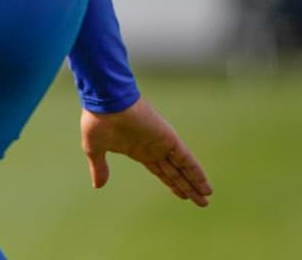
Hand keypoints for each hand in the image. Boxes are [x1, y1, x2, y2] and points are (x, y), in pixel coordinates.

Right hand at [81, 97, 211, 206]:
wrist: (106, 100)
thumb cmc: (98, 121)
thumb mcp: (94, 149)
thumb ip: (99, 168)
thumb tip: (97, 186)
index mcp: (138, 151)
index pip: (160, 171)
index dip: (171, 183)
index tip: (182, 195)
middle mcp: (154, 149)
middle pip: (175, 172)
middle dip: (187, 187)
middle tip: (201, 202)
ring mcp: (162, 144)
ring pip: (183, 168)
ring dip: (195, 183)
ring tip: (206, 197)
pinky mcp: (169, 139)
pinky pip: (186, 159)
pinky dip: (196, 172)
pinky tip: (204, 184)